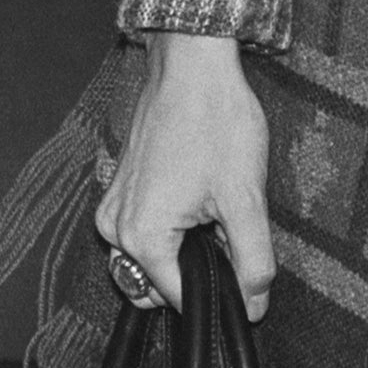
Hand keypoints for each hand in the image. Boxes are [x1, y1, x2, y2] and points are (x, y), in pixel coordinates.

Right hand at [95, 33, 275, 321]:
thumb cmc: (215, 120)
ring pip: (150, 260)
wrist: (191, 61)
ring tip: (213, 208)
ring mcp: (113, 206)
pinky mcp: (119, 187)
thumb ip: (252, 260)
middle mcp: (115, 229)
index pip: (181, 301)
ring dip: (184, 249)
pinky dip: (170, 227)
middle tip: (228, 232)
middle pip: (159, 285)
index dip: (220, 293)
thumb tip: (254, 306)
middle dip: (196, 272)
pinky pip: (142, 230)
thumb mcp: (245, 197)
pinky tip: (197, 194)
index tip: (244, 272)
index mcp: (142, 238)